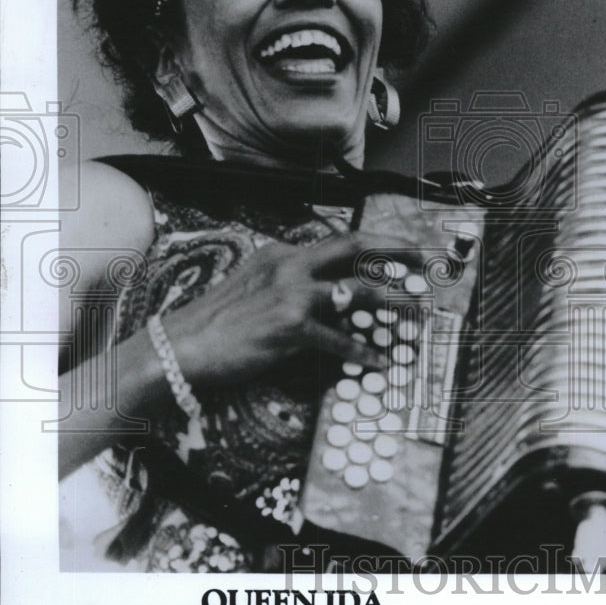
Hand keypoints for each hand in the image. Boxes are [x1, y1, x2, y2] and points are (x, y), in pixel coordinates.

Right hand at [162, 233, 420, 386]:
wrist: (181, 345)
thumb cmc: (216, 321)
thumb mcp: (253, 285)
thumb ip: (287, 280)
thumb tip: (325, 291)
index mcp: (281, 252)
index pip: (337, 242)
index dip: (375, 244)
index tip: (401, 250)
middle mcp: (289, 265)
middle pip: (354, 247)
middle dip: (395, 250)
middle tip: (424, 261)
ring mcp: (290, 294)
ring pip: (356, 291)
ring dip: (392, 301)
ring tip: (415, 314)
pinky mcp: (290, 328)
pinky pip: (338, 340)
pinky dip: (362, 353)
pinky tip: (378, 362)